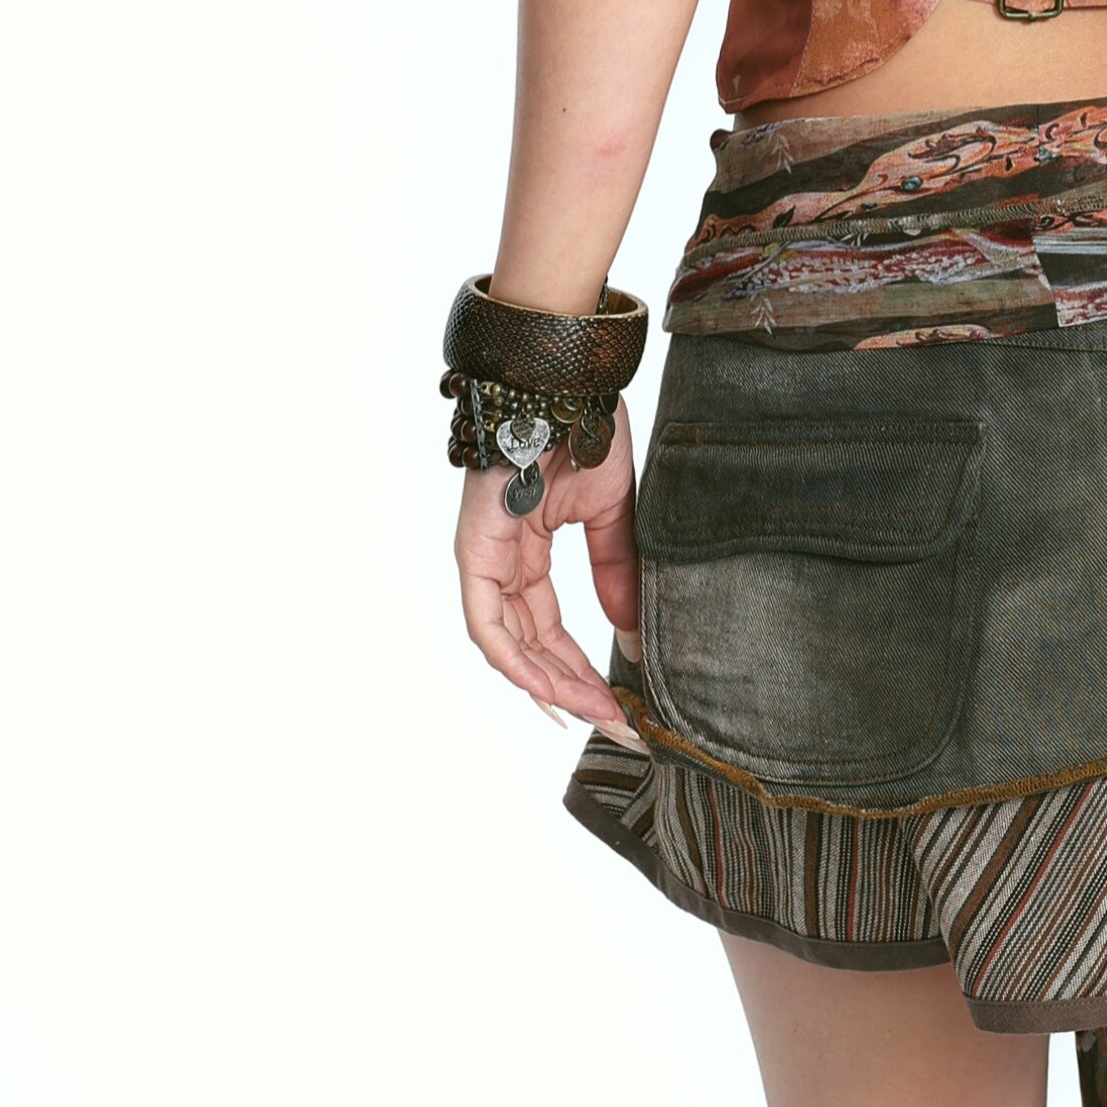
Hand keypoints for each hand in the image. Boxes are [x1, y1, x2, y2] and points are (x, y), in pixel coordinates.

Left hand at [457, 405, 640, 733]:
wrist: (563, 383)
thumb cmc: (581, 428)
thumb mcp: (612, 514)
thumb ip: (619, 572)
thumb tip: (632, 631)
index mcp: (528, 549)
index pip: (552, 626)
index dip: (583, 669)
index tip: (620, 703)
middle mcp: (501, 559)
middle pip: (531, 644)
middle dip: (572, 689)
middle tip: (615, 723)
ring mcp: (484, 556)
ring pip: (506, 643)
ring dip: (549, 684)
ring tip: (596, 712)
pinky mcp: (474, 551)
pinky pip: (487, 622)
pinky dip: (515, 658)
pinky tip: (547, 686)